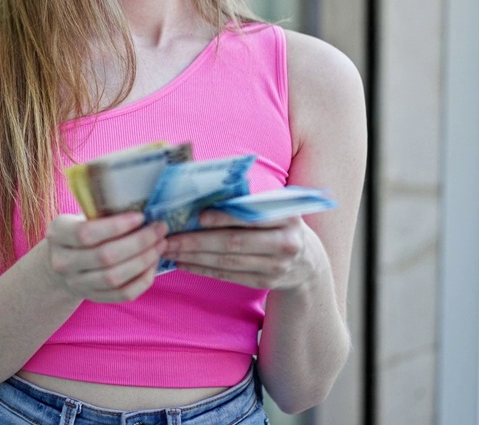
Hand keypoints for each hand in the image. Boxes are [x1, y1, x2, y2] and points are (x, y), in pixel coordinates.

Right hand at [42, 212, 168, 302]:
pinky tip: (153, 264)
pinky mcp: (94, 298)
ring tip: (160, 245)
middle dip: (139, 242)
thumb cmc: (79, 230)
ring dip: (144, 261)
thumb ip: (102, 211)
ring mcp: (77, 284)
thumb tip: (142, 202)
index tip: (141, 216)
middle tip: (159, 229)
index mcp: (57, 235)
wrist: (62, 262)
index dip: (116, 226)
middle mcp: (63, 262)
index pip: (85, 233)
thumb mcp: (80, 216)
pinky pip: (123, 294)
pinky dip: (143, 280)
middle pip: (104, 256)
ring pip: (115, 278)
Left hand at [161, 211, 328, 289]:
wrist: (309, 261)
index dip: (224, 218)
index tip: (198, 216)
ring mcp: (275, 267)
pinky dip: (203, 269)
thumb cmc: (282, 225)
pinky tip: (184, 263)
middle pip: (234, 244)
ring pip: (227, 262)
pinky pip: (228, 276)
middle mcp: (284, 244)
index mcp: (286, 218)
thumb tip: (206, 195)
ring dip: (194, 257)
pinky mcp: (265, 282)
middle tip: (169, 239)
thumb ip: (250, 202)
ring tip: (170, 251)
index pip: (251, 218)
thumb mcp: (277, 208)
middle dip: (197, 241)